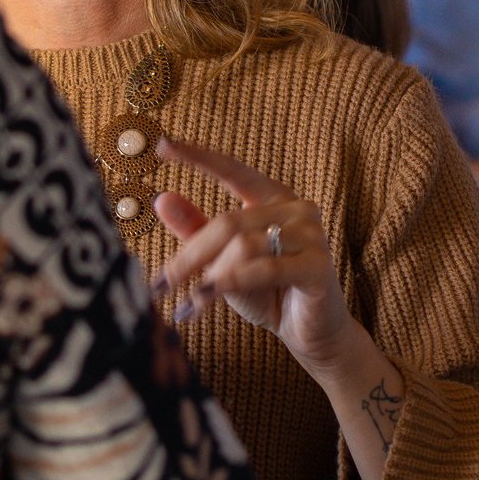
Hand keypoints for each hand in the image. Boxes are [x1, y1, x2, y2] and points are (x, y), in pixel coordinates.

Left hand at [153, 138, 368, 379]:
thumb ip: (198, 231)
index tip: (162, 145)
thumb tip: (162, 199)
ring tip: (190, 304)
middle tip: (160, 285)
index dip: (198, 156)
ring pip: (243, 246)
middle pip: (227, 223)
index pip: (232, 170)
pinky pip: (264, 269)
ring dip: (209, 278)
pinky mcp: (318, 267)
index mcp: (273, 199)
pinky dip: (230, 284)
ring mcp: (311, 236)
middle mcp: (296, 209)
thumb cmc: (267, 294)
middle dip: (189, 257)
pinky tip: (205, 299)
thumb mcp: (224, 262)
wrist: (310, 334)